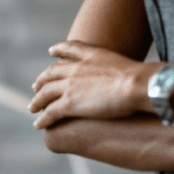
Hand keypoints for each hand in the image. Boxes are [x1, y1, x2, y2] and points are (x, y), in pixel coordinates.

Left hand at [29, 40, 153, 128]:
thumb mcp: (129, 64)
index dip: (58, 49)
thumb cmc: (142, 78)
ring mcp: (70, 86)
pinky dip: (42, 119)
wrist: (137, 85)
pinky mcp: (69, 103)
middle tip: (35, 86)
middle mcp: (76, 68)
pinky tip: (38, 125)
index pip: (70, 48)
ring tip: (32, 108)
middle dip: (42, 80)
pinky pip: (50, 112)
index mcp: (91, 55)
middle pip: (51, 73)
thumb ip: (122, 69)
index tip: (51, 52)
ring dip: (37, 101)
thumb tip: (137, 76)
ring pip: (45, 93)